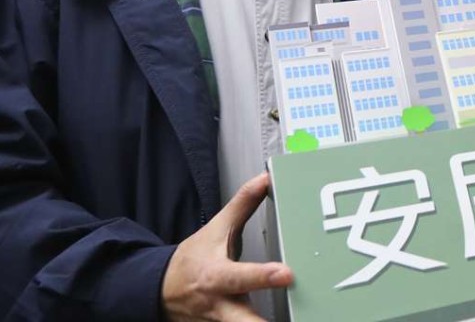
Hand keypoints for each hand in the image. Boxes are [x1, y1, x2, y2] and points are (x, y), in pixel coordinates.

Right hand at [161, 172, 293, 320]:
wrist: (161, 291)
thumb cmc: (193, 260)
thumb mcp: (216, 229)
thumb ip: (242, 204)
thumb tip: (265, 179)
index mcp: (216, 276)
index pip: (240, 276)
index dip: (263, 276)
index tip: (286, 274)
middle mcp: (220, 304)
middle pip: (242, 321)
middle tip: (296, 318)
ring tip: (302, 321)